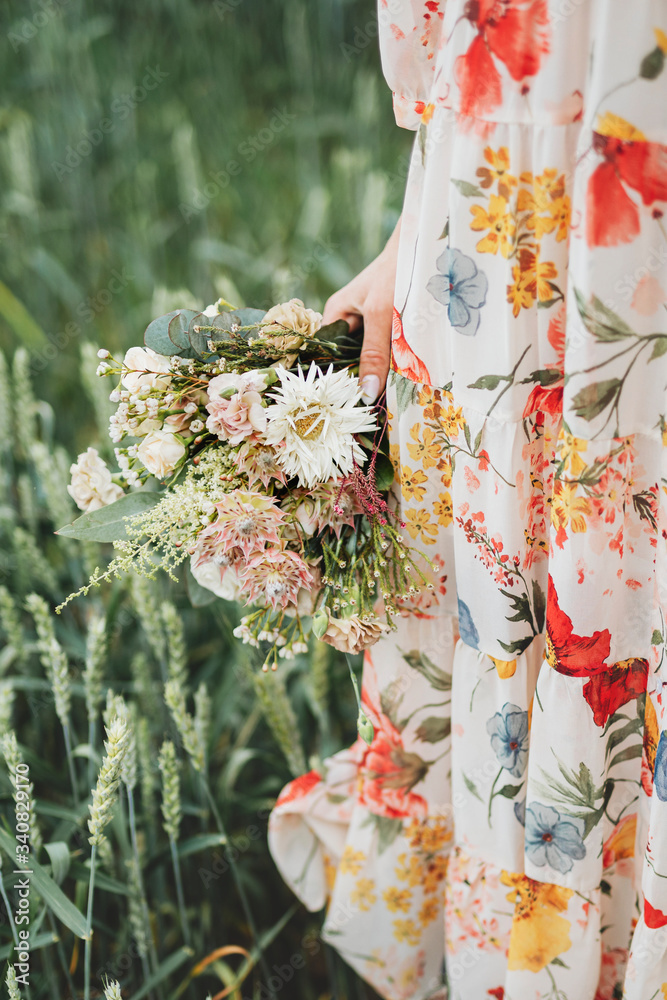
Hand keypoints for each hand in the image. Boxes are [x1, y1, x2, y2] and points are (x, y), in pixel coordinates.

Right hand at [322, 216, 400, 402]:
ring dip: (382, 372)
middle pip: (350, 360)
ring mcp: (372, 323)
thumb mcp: (381, 314)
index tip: (346, 403)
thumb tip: (365, 393)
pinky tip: (404, 378)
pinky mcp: (392, 324)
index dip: (335, 379)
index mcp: (336, 315)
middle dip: (361, 380)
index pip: (326, 356)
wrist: (425, 242)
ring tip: (388, 397)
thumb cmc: (395, 271)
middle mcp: (350, 320)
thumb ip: (374, 354)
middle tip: (371, 406)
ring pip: (373, 357)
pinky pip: (390, 351)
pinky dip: (396, 362)